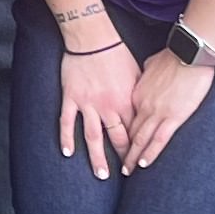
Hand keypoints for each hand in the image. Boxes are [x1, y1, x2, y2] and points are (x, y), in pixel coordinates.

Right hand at [56, 30, 139, 179]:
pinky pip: (67, 122)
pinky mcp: (71, 98)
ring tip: (100, 175)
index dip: (137, 147)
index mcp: (126, 101)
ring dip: (96, 157)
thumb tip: (148, 110)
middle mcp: (108, 107)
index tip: (138, 160)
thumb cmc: (117, 53)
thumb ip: (139, 96)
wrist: (93, 38)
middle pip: (116, 139)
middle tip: (124, 175)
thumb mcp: (136, 75)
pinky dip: (66, 138)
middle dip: (121, 158)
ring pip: (92, 137)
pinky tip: (67, 153)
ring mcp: (88, 104)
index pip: (134, 131)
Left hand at [124, 47, 214, 171]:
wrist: (188, 52)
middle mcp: (143, 105)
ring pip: (140, 139)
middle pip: (129, 132)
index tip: (118, 142)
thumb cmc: (174, 55)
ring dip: (133, 157)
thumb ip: (146, 74)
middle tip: (117, 165)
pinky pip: (159, 139)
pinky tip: (143, 164)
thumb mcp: (152, 64)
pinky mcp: (174, 116)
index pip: (126, 117)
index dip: (122, 132)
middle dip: (123, 150)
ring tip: (128, 171)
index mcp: (137, 93)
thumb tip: (147, 74)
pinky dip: (150, 153)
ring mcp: (157, 112)